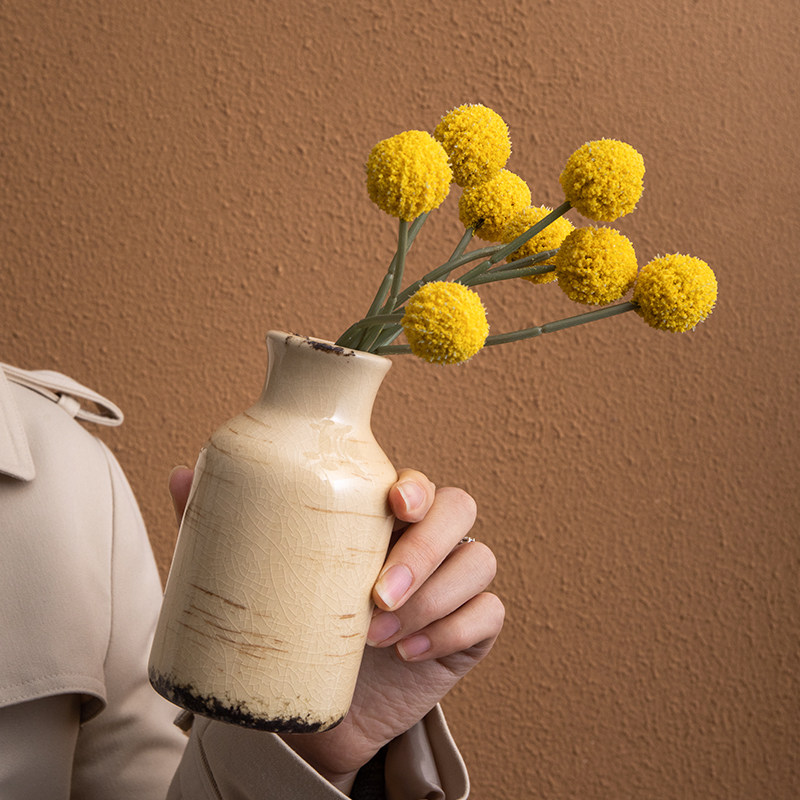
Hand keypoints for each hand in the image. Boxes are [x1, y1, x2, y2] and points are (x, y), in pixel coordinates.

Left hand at [168, 467, 503, 793]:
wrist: (317, 707)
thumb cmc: (297, 626)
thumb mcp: (264, 576)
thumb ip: (231, 527)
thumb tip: (181, 476)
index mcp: (384, 519)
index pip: (419, 484)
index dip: (417, 487)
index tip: (394, 505)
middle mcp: (426, 543)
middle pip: (460, 510)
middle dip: (426, 548)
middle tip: (376, 593)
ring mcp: (452, 585)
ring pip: (478, 561)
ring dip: (435, 596)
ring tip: (380, 634)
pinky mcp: (468, 632)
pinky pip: (489, 616)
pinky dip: (455, 629)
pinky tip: (411, 652)